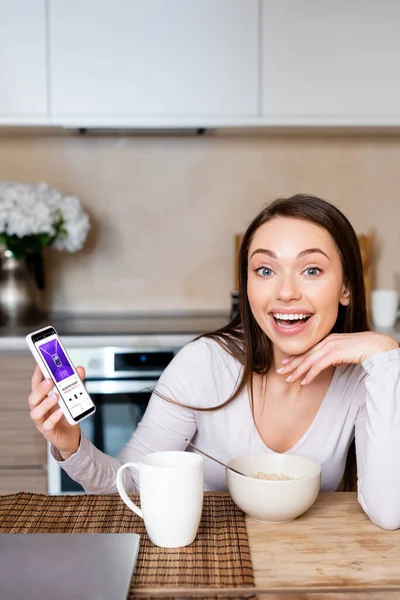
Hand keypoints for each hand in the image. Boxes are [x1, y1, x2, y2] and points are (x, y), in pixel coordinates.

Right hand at [28, 364, 84, 458]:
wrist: (72, 436)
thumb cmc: (67, 414)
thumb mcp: (72, 396)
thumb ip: (76, 382)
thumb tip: (79, 369)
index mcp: (43, 398)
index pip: (36, 384)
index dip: (37, 374)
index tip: (41, 364)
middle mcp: (40, 409)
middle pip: (33, 398)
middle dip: (41, 388)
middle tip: (50, 380)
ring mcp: (42, 421)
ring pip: (36, 412)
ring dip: (45, 403)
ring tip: (56, 396)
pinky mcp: (49, 431)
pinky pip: (48, 425)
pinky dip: (53, 418)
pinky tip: (61, 412)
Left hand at [277, 332, 398, 384]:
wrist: (375, 345)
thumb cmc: (364, 349)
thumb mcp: (346, 352)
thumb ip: (338, 356)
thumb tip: (334, 363)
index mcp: (328, 339)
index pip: (308, 349)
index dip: (296, 357)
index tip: (286, 363)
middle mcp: (327, 341)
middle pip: (305, 354)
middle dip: (292, 364)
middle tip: (281, 372)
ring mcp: (330, 346)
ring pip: (309, 360)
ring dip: (298, 371)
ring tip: (289, 379)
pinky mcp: (335, 353)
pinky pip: (319, 365)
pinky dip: (310, 374)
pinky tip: (305, 381)